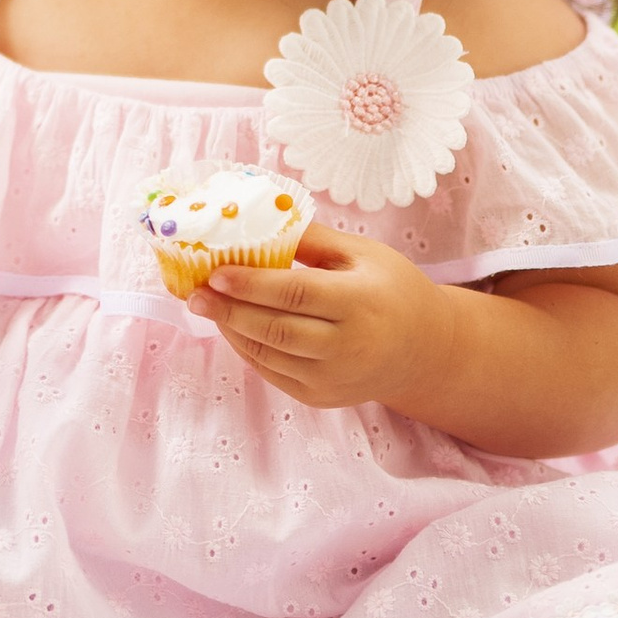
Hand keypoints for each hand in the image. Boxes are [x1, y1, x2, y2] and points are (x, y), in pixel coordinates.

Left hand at [192, 225, 434, 410]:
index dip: (252, 284)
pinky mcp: (321, 397)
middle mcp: (348, 346)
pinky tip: (232, 326)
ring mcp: (333, 377)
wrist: (423, 350)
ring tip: (206, 305)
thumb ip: (314, 240)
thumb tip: (261, 220)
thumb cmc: (392, 290)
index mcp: (361, 303)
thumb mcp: (364, 254)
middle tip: (194, 293)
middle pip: (275, 328)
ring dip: (231, 329)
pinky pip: (273, 373)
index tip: (216, 272)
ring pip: (268, 354)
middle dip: (228, 310)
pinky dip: (247, 349)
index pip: (296, 293)